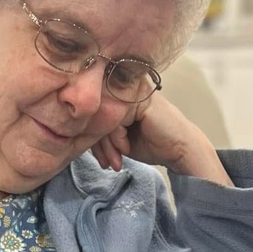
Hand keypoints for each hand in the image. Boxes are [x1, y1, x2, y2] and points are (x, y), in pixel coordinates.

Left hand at [91, 93, 232, 185]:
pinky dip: (117, 139)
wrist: (178, 148)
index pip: (94, 114)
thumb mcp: (118, 139)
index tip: (101, 160)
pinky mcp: (139, 98)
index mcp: (117, 94)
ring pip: (103, 119)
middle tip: (107, 164)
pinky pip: (115, 120)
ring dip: (108, 145)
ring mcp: (131, 90)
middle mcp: (123, 88)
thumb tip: (75, 134)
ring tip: (116, 160)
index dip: (93, 139)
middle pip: (96, 116)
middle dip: (99, 145)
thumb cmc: (150, 143)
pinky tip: (126, 150)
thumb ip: (101, 132)